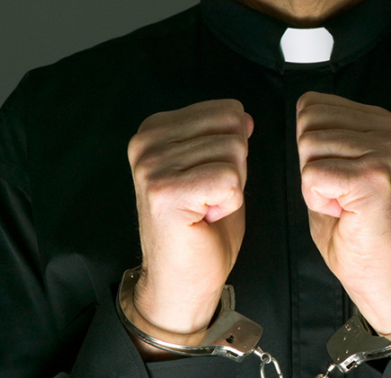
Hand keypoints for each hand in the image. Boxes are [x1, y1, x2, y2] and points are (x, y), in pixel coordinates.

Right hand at [126, 99, 251, 345]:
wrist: (184, 278)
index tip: (208, 180)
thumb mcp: (217, 168)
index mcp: (155, 129)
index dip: (234, 150)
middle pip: (233, 131)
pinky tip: (205, 218)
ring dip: (231, 187)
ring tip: (204, 207)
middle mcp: (147, 143)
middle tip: (209, 196)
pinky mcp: (165, 192)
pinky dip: (229, 202)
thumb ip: (226, 138)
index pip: (228, 111)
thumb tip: (244, 116)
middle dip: (235, 167)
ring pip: (234, 154)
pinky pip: (230, 179)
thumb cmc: (203, 227)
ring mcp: (152, 167)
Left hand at [297, 91, 390, 337]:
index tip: (339, 177)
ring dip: (314, 184)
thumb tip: (304, 108)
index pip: (313, 105)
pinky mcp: (374, 176)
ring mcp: (386, 151)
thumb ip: (326, 134)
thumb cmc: (356, 226)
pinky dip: (316, 200)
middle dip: (310, 161)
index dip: (311, 147)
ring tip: (344, 203)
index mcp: (384, 123)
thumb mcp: (339, 165)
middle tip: (339, 192)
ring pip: (308, 147)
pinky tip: (343, 213)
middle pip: (308, 122)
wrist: (383, 272)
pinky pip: (312, 175)